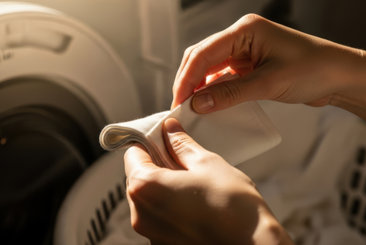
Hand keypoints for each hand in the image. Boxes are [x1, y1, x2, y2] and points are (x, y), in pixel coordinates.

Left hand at [124, 118, 292, 244]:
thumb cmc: (233, 205)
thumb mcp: (207, 163)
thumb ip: (181, 144)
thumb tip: (169, 130)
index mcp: (145, 188)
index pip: (133, 154)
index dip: (150, 142)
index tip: (167, 139)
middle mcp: (140, 214)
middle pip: (138, 178)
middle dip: (157, 165)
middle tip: (185, 160)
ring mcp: (151, 234)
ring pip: (148, 199)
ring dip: (164, 186)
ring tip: (194, 184)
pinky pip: (159, 217)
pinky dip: (170, 206)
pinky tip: (195, 203)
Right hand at [172, 13, 353, 110]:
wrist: (340, 76)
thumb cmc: (314, 69)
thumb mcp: (269, 83)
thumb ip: (230, 94)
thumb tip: (198, 104)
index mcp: (245, 30)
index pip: (204, 52)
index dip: (187, 78)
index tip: (179, 101)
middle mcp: (242, 37)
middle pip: (203, 58)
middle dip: (189, 82)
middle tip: (181, 106)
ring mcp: (246, 51)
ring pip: (212, 68)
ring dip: (201, 87)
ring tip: (193, 108)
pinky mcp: (251, 65)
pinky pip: (225, 77)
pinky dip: (216, 91)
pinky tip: (211, 104)